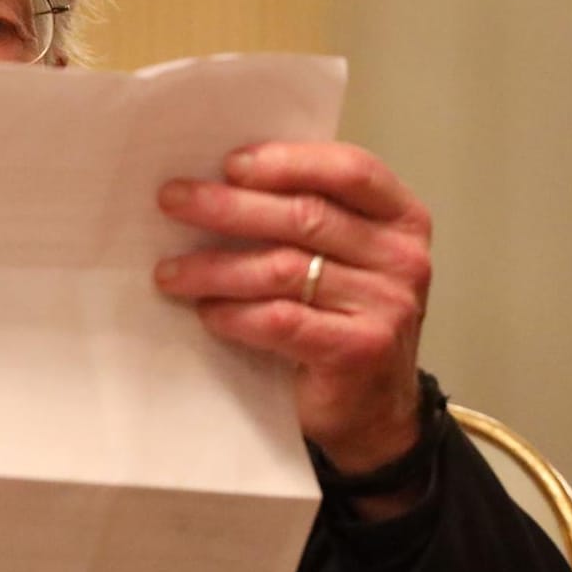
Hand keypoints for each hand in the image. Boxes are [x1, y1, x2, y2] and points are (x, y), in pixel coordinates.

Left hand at [153, 142, 431, 475]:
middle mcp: (402, 257)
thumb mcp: (341, 256)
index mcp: (401, 218)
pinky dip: (235, 314)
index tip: (229, 163)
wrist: (373, 409)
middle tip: (173, 201)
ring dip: (216, 266)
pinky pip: (281, 321)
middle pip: (305, 216)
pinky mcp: (360, 350)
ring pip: (284, 268)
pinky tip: (206, 312)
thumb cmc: (342, 318)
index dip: (287, 161)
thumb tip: (216, 181)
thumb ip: (305, 216)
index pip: (349, 170)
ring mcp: (388, 305)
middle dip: (229, 206)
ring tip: (170, 271)